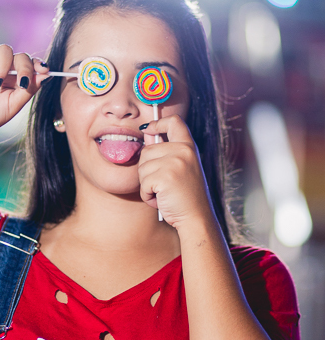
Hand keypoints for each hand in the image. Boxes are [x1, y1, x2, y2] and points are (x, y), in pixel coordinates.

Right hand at [0, 44, 46, 140]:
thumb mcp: (14, 105)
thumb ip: (29, 89)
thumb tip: (46, 74)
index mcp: (17, 79)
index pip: (31, 64)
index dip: (39, 64)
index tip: (44, 70)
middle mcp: (5, 69)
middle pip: (21, 56)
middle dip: (25, 67)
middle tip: (22, 83)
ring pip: (4, 50)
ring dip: (4, 67)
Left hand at [137, 115, 214, 229]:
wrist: (196, 218)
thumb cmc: (186, 196)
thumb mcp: (180, 168)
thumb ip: (166, 151)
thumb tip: (148, 132)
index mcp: (188, 147)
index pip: (174, 122)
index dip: (158, 122)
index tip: (148, 128)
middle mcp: (183, 151)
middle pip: (147, 150)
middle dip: (147, 170)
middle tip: (163, 184)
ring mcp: (175, 163)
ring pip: (142, 168)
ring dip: (147, 184)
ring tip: (164, 192)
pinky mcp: (165, 177)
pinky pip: (143, 184)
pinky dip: (148, 195)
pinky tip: (161, 199)